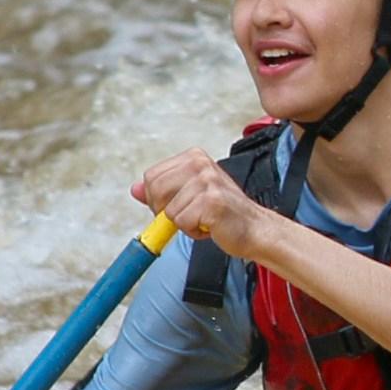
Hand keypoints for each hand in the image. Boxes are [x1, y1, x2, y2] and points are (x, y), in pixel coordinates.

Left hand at [133, 148, 270, 255]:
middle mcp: (200, 164)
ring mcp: (207, 181)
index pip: (151, 177)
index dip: (158, 198)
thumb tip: (135, 189)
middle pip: (155, 191)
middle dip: (166, 211)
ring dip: (184, 224)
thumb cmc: (225, 212)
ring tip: (204, 219)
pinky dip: (194, 232)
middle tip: (190, 215)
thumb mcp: (190, 195)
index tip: (178, 205)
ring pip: (168, 211)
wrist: (255, 229)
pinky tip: (211, 226)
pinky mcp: (211, 201)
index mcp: (194, 157)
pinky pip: (182, 222)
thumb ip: (162, 191)